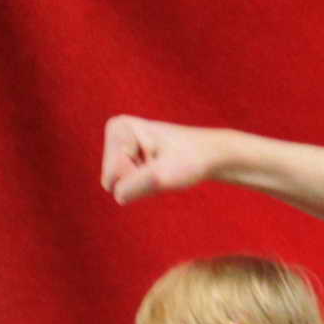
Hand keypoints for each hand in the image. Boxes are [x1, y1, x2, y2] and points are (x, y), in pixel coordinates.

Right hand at [99, 116, 221, 205]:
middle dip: (139, 180)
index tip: (159, 159)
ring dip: (144, 184)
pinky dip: (146, 186)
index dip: (139, 173)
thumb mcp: (161, 176)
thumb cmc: (189, 160)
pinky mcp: (129, 160)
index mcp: (118, 127)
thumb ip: (133, 187)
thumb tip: (118, 197)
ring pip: (120, 186)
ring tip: (162, 169)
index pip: (113, 173)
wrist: (211, 155)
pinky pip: (128, 188)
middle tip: (161, 166)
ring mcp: (121, 148)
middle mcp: (115, 134)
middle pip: (111, 180)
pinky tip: (160, 171)